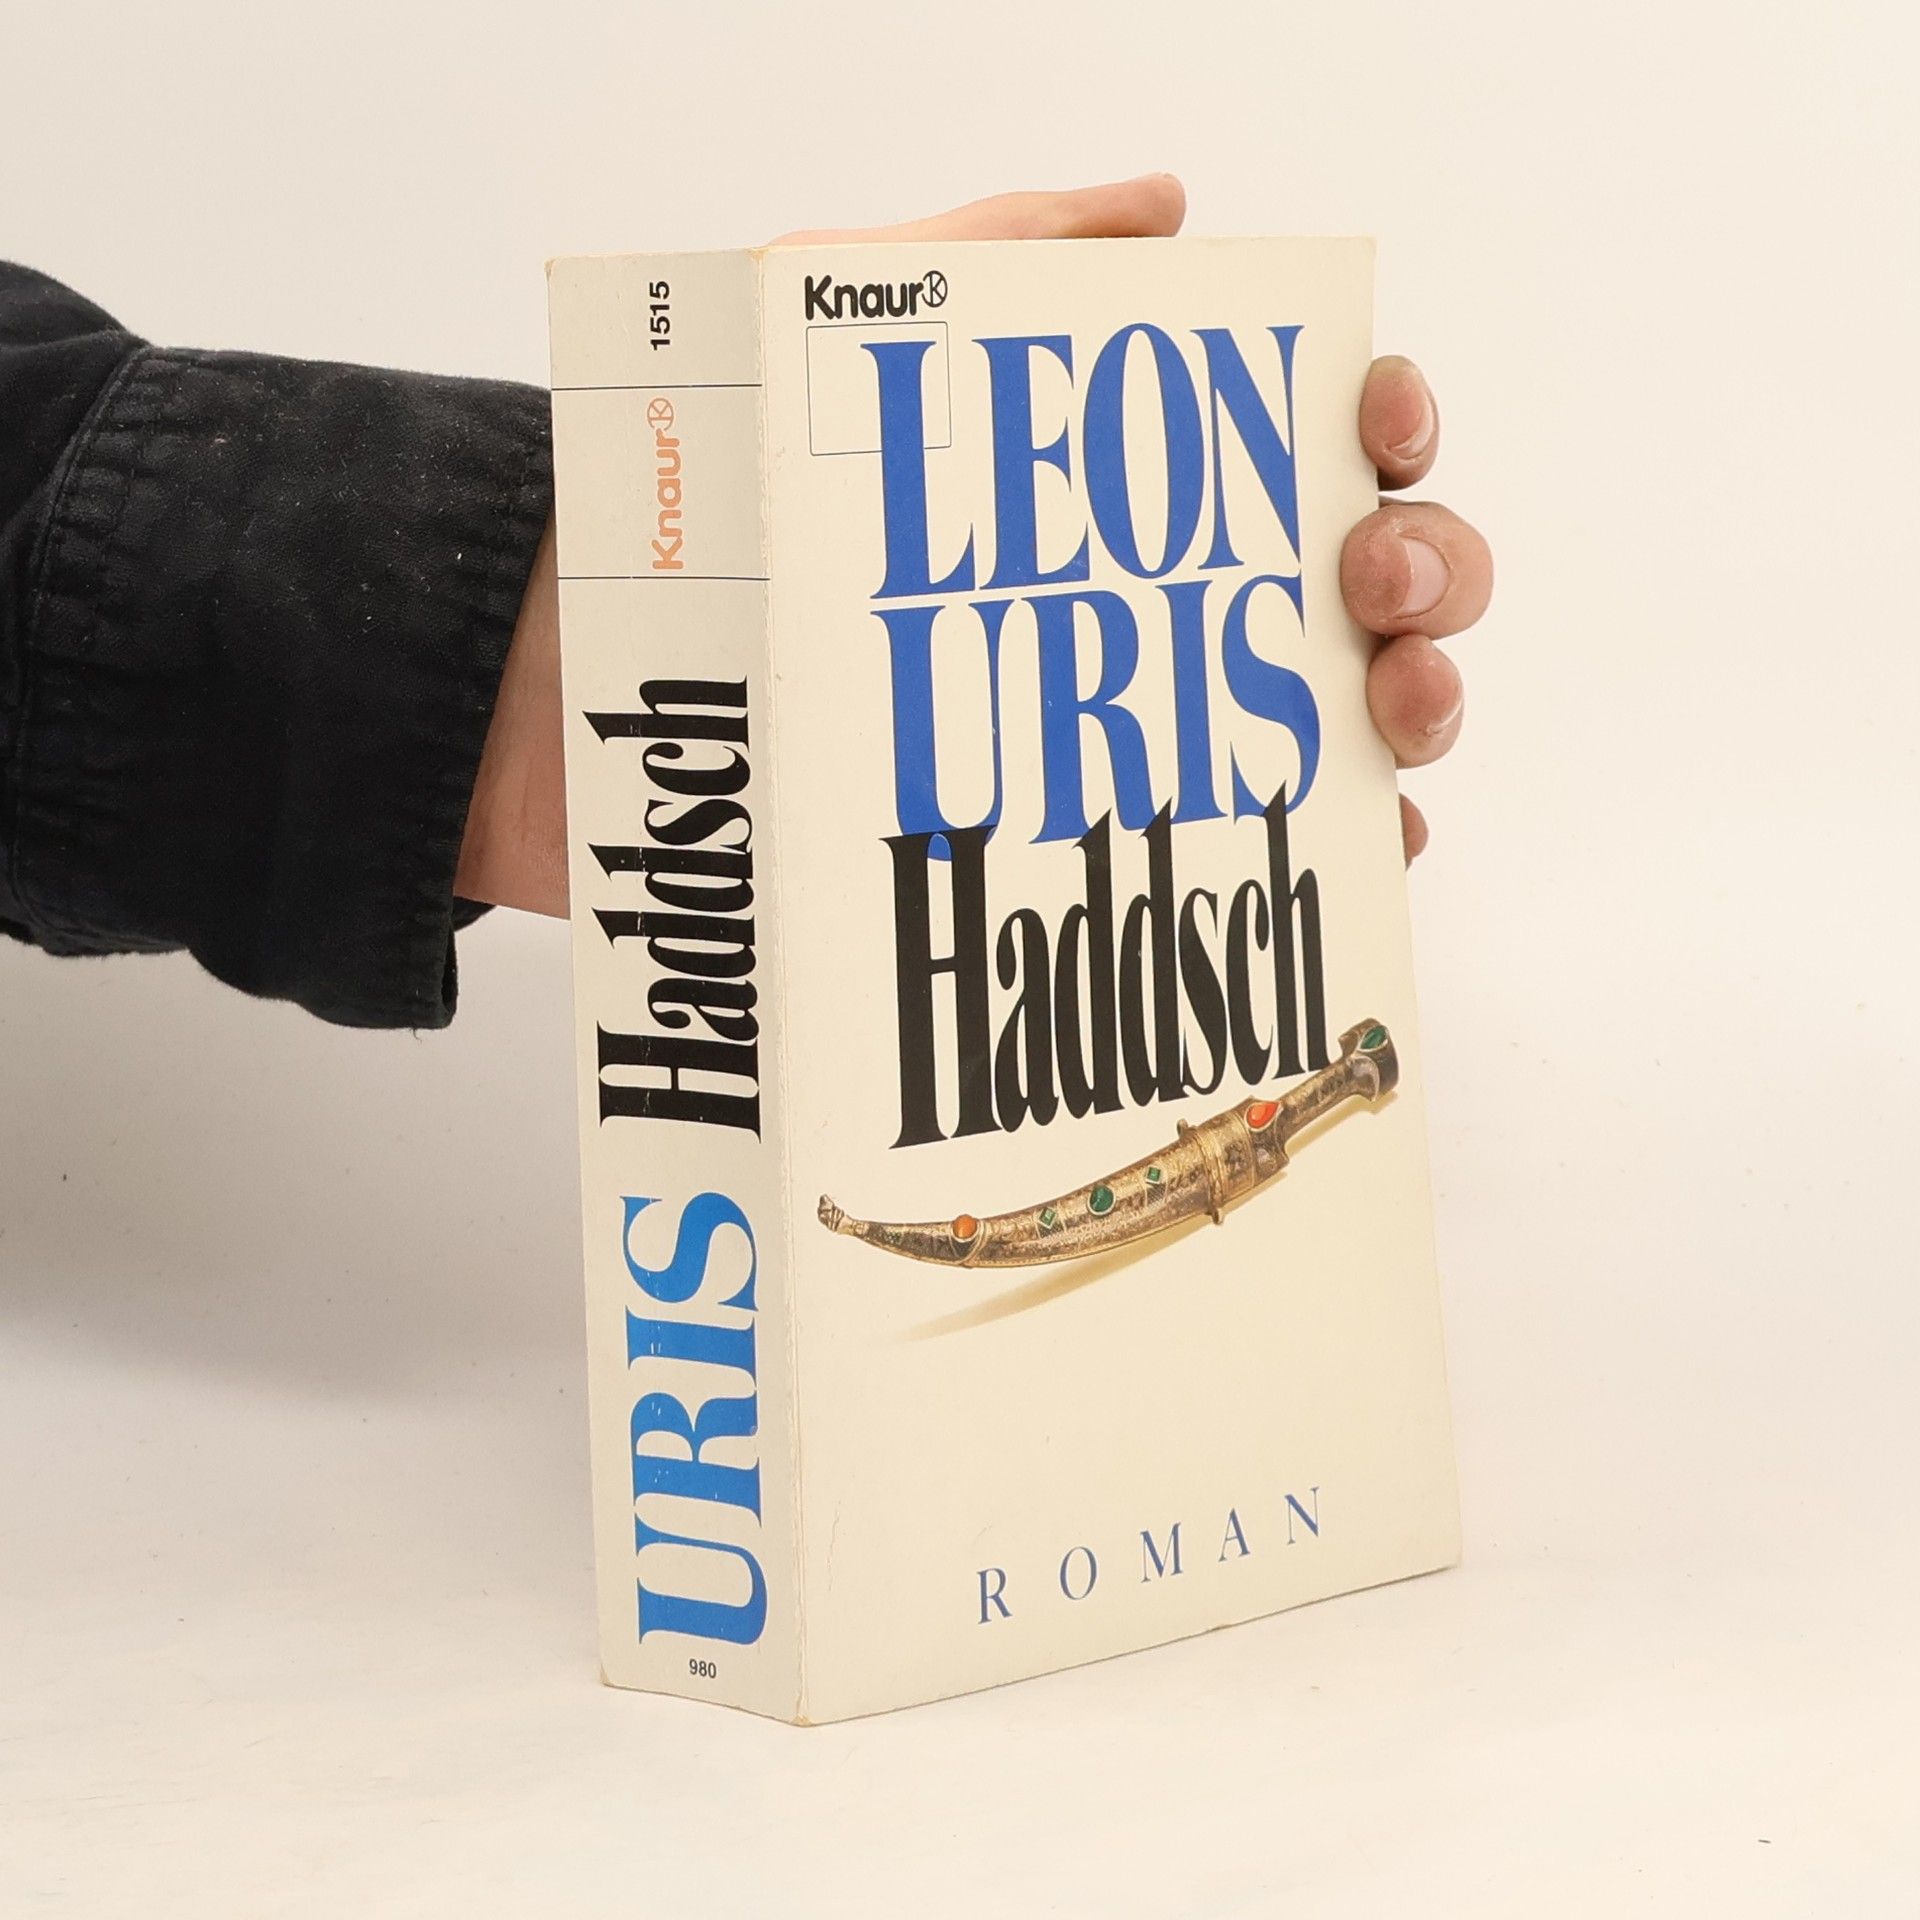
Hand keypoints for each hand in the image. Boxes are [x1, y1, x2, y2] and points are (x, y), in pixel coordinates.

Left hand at [458, 177, 1489, 913]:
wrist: (572, 695)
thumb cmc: (703, 506)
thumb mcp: (836, 319)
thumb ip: (999, 246)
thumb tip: (1170, 205)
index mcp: (1109, 477)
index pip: (1295, 436)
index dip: (1381, 423)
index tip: (1377, 433)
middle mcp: (1143, 599)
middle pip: (1356, 574)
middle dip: (1421, 563)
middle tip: (1371, 580)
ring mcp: (1128, 727)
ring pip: (1337, 715)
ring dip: (1409, 704)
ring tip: (1391, 706)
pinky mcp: (1088, 846)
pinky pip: (1253, 852)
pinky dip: (1330, 848)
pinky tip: (1360, 838)